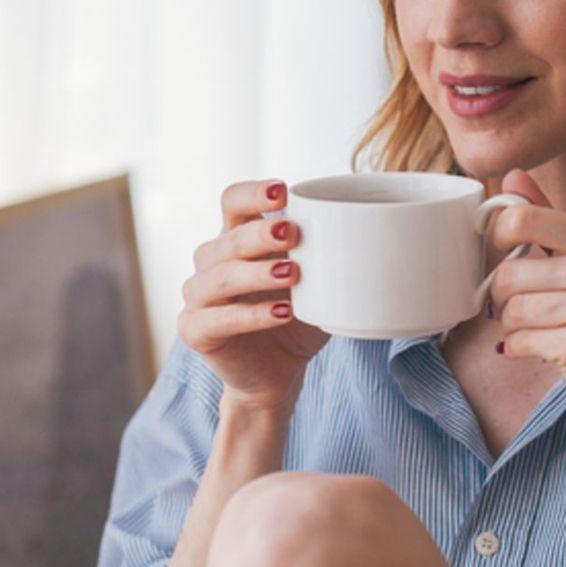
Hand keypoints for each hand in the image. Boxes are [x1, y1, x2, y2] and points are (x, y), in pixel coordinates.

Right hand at [177, 178, 329, 415]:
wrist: (279, 373)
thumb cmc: (299, 319)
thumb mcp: (318, 283)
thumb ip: (329, 256)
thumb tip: (371, 228)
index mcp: (237, 238)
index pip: (232, 201)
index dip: (253, 193)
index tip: (283, 193)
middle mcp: (211, 262)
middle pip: (227, 238)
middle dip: (260, 234)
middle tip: (293, 234)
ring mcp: (198, 296)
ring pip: (219, 277)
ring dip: (257, 273)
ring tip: (293, 274)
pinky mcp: (194, 330)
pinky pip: (217, 319)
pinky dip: (251, 315)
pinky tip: (282, 313)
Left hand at [485, 169, 565, 428]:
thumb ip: (550, 219)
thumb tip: (512, 175)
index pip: (522, 219)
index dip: (496, 237)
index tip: (500, 255)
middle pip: (509, 272)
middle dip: (503, 296)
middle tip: (520, 308)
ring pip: (511, 310)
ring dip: (512, 326)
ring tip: (536, 330)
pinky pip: (519, 341)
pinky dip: (520, 349)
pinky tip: (542, 349)